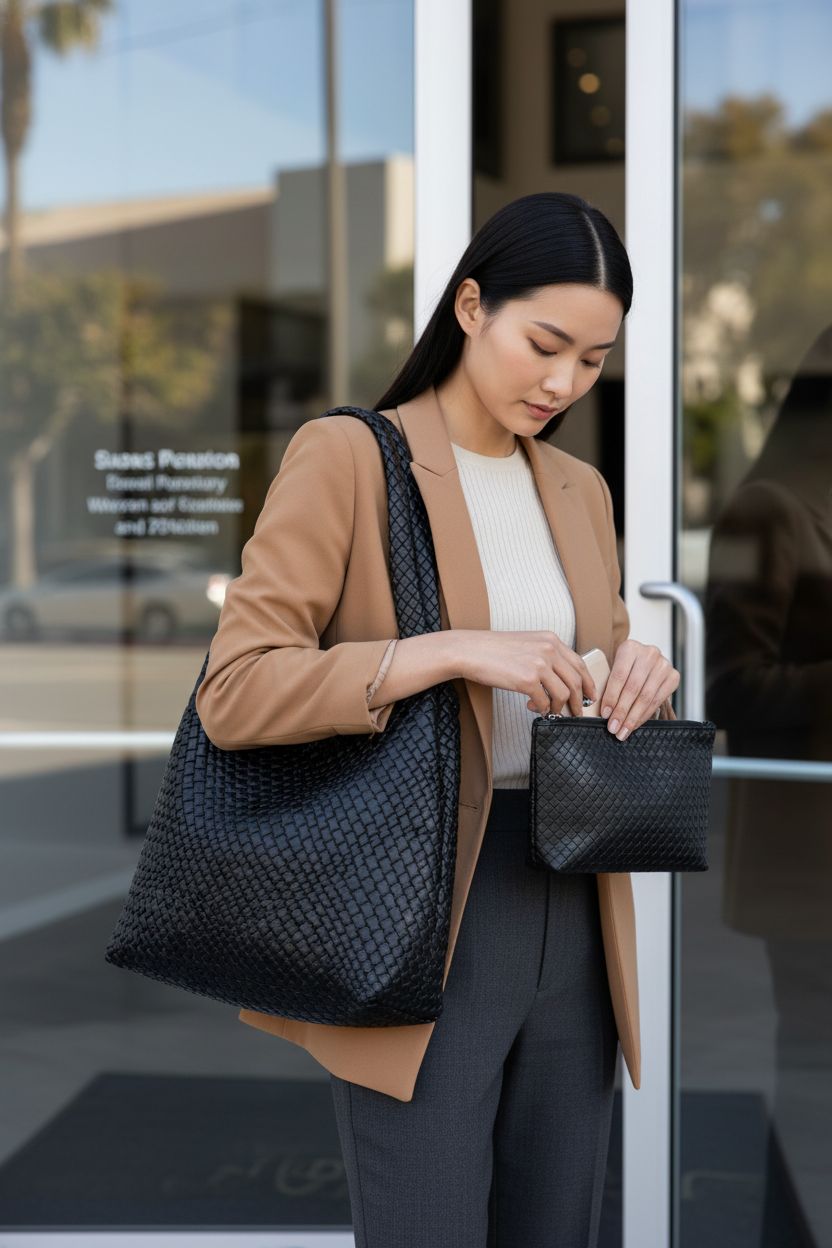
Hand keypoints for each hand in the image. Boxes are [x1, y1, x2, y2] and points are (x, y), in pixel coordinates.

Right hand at [455, 629, 596, 715]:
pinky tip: (533, 707)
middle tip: (577, 712)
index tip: (590, 695)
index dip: (588, 682)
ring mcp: (539, 664)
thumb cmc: (494, 650)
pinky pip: (544, 701)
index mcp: (550, 640)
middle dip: (579, 701)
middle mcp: (549, 649)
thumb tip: (559, 680)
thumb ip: (545, 656)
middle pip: (576, 681)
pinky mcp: (527, 680)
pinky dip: (542, 709)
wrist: (470, 650)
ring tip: (550, 711)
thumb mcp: (527, 644)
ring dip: (559, 707)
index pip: (579, 663)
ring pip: (564, 694)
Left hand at [600, 639, 679, 739]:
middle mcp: (649, 654)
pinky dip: (644, 715)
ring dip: (633, 717)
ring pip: (646, 697)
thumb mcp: (614, 669)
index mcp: (630, 648)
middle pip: (633, 688)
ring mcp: (663, 665)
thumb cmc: (626, 667)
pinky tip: (635, 724)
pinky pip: (657, 701)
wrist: (645, 660)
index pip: (619, 676)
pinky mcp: (673, 676)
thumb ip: (608, 684)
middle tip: (614, 727)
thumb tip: (603, 712)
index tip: (605, 714)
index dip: (611, 697)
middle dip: (622, 711)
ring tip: (623, 730)